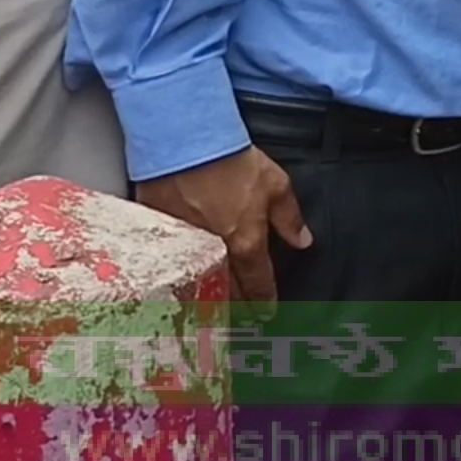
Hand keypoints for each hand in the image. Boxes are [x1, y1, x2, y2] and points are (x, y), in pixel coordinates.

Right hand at [135, 147, 312, 306]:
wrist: (185, 143)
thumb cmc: (230, 160)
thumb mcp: (276, 185)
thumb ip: (289, 218)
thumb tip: (303, 240)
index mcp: (245, 241)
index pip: (258, 281)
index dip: (264, 300)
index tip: (266, 312)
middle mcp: (213, 250)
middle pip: (225, 288)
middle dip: (234, 304)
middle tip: (239, 317)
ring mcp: (183, 244)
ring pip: (195, 280)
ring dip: (205, 294)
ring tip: (210, 306)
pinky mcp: (157, 233)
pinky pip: (169, 262)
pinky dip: (176, 272)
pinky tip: (178, 278)